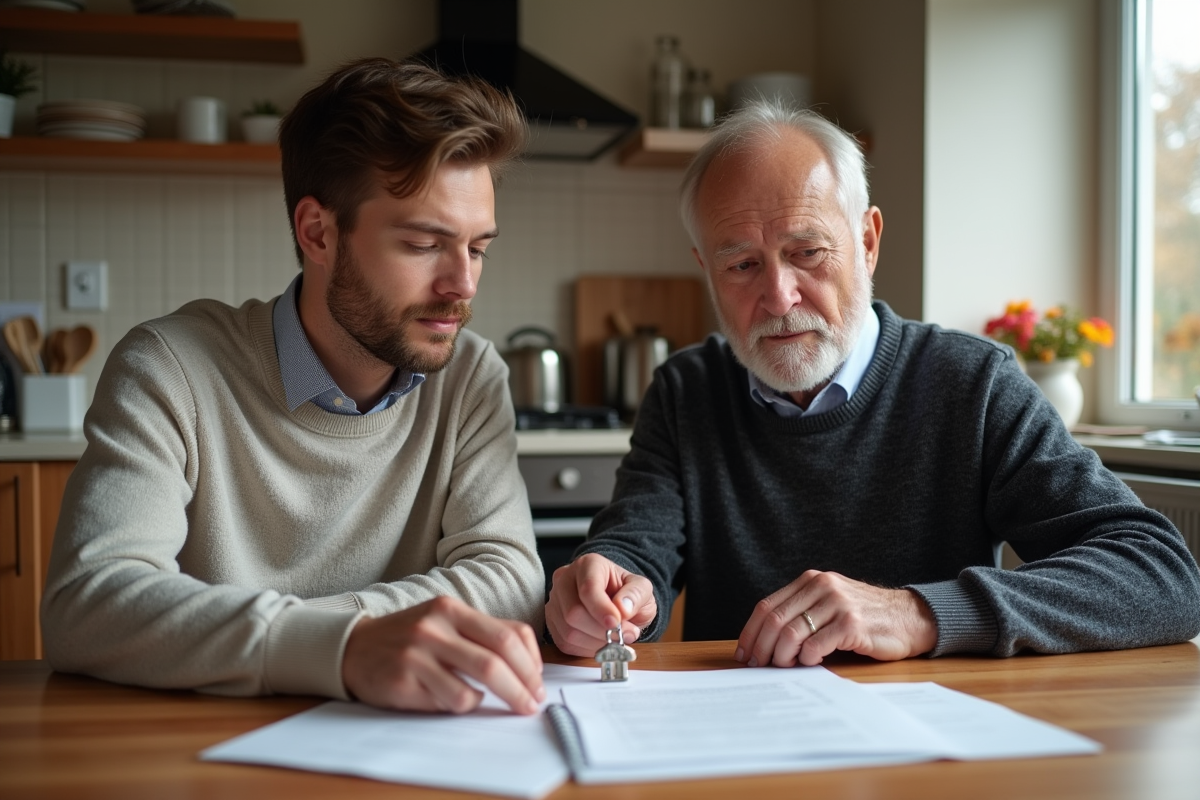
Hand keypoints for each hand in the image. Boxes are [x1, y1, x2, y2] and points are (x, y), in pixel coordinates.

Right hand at [341, 596, 544, 714]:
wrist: (354, 647)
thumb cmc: (410, 638)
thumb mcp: (445, 621)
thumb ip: (482, 635)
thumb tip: (529, 665)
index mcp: (451, 608)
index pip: (508, 634)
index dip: (531, 663)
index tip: (538, 683)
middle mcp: (434, 627)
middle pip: (496, 662)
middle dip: (522, 688)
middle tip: (531, 705)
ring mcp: (417, 655)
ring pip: (473, 688)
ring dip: (494, 702)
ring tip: (494, 703)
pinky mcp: (403, 682)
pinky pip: (448, 702)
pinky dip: (463, 705)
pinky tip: (457, 699)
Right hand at [545, 553, 656, 656]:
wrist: (618, 603)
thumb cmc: (627, 593)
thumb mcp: (642, 589)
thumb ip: (635, 595)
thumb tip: (622, 609)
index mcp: (588, 564)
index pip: (587, 588)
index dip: (601, 609)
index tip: (616, 623)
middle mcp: (565, 579)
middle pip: (573, 612)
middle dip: (600, 630)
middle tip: (623, 635)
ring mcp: (555, 601)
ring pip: (568, 631)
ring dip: (595, 642)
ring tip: (615, 639)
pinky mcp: (552, 622)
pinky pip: (564, 643)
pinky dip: (586, 649)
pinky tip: (601, 643)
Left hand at [735, 570, 936, 667]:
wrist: (910, 618)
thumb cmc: (865, 616)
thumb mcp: (829, 604)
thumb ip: (802, 612)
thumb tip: (764, 642)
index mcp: (810, 581)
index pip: (767, 606)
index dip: (751, 632)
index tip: (744, 653)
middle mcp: (822, 587)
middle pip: (775, 620)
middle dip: (761, 648)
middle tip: (758, 666)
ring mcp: (837, 603)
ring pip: (791, 633)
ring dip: (781, 656)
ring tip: (784, 666)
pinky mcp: (852, 623)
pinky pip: (816, 645)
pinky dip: (806, 659)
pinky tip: (809, 664)